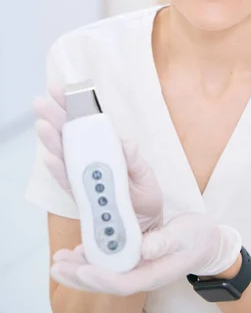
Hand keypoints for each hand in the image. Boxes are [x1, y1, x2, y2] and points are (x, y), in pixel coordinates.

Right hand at [33, 84, 162, 232]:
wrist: (144, 224)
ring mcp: (84, 176)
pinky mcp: (81, 196)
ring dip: (53, 140)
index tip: (61, 88)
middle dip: (56, 117)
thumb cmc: (145, 194)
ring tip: (43, 125)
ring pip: (64, 155)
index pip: (88, 120)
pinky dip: (59, 171)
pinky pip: (67, 182)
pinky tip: (50, 158)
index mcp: (108, 147)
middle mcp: (92, 158)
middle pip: (70, 134)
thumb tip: (127, 142)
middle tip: (42, 102)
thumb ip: (135, 159)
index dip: (74, 103)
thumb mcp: (146, 174)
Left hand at [50, 212, 241, 295]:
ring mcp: (137, 270)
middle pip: (105, 283)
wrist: (208, 243)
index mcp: (153, 273)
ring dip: (79, 269)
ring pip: (103, 275)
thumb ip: (164, 241)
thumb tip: (144, 249)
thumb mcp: (185, 235)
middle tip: (56, 264)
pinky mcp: (135, 261)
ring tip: (58, 260)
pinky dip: (91, 259)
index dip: (100, 277)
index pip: (122, 282)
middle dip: (78, 276)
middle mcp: (141, 275)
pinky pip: (108, 265)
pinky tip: (78, 250)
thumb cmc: (197, 238)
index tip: (81, 268)